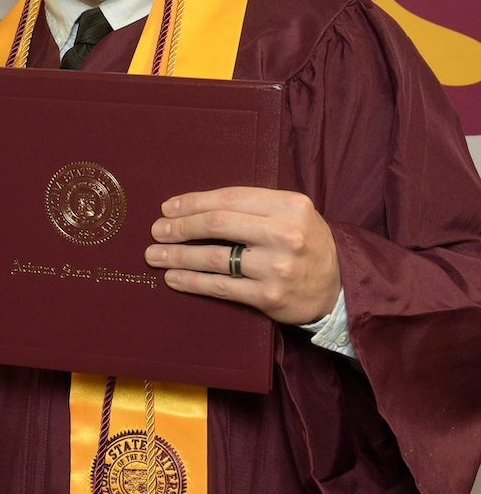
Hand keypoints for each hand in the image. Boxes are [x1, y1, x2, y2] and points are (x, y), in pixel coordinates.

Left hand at [145, 188, 339, 325]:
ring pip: (214, 257)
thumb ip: (255, 206)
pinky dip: (192, 281)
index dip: (194, 202)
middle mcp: (285, 234)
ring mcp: (276, 267)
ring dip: (178, 255)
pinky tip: (173, 277)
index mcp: (289, 206)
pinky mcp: (268, 296)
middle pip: (218, 224)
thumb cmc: (307, 244)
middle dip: (181, 226)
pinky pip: (220, 286)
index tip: (169, 207)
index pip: (230, 197)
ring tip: (155, 254)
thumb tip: (197, 207)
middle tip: (157, 230)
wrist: (338, 287)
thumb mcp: (292, 214)